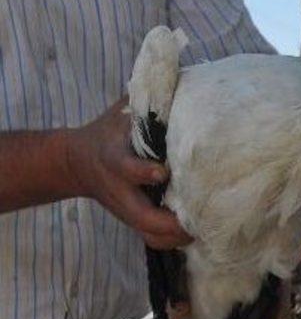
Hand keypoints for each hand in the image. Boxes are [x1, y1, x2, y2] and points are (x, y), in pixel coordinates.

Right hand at [65, 100, 192, 249]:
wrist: (77, 161)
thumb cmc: (110, 130)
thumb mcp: (124, 110)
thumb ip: (150, 99)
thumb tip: (186, 77)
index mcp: (116, 160)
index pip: (127, 169)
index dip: (143, 172)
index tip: (163, 172)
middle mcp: (120, 190)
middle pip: (141, 217)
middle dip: (170, 223)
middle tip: (200, 219)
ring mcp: (125, 208)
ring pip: (148, 234)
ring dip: (175, 238)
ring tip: (204, 231)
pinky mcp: (132, 219)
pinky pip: (151, 238)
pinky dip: (171, 241)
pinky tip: (196, 234)